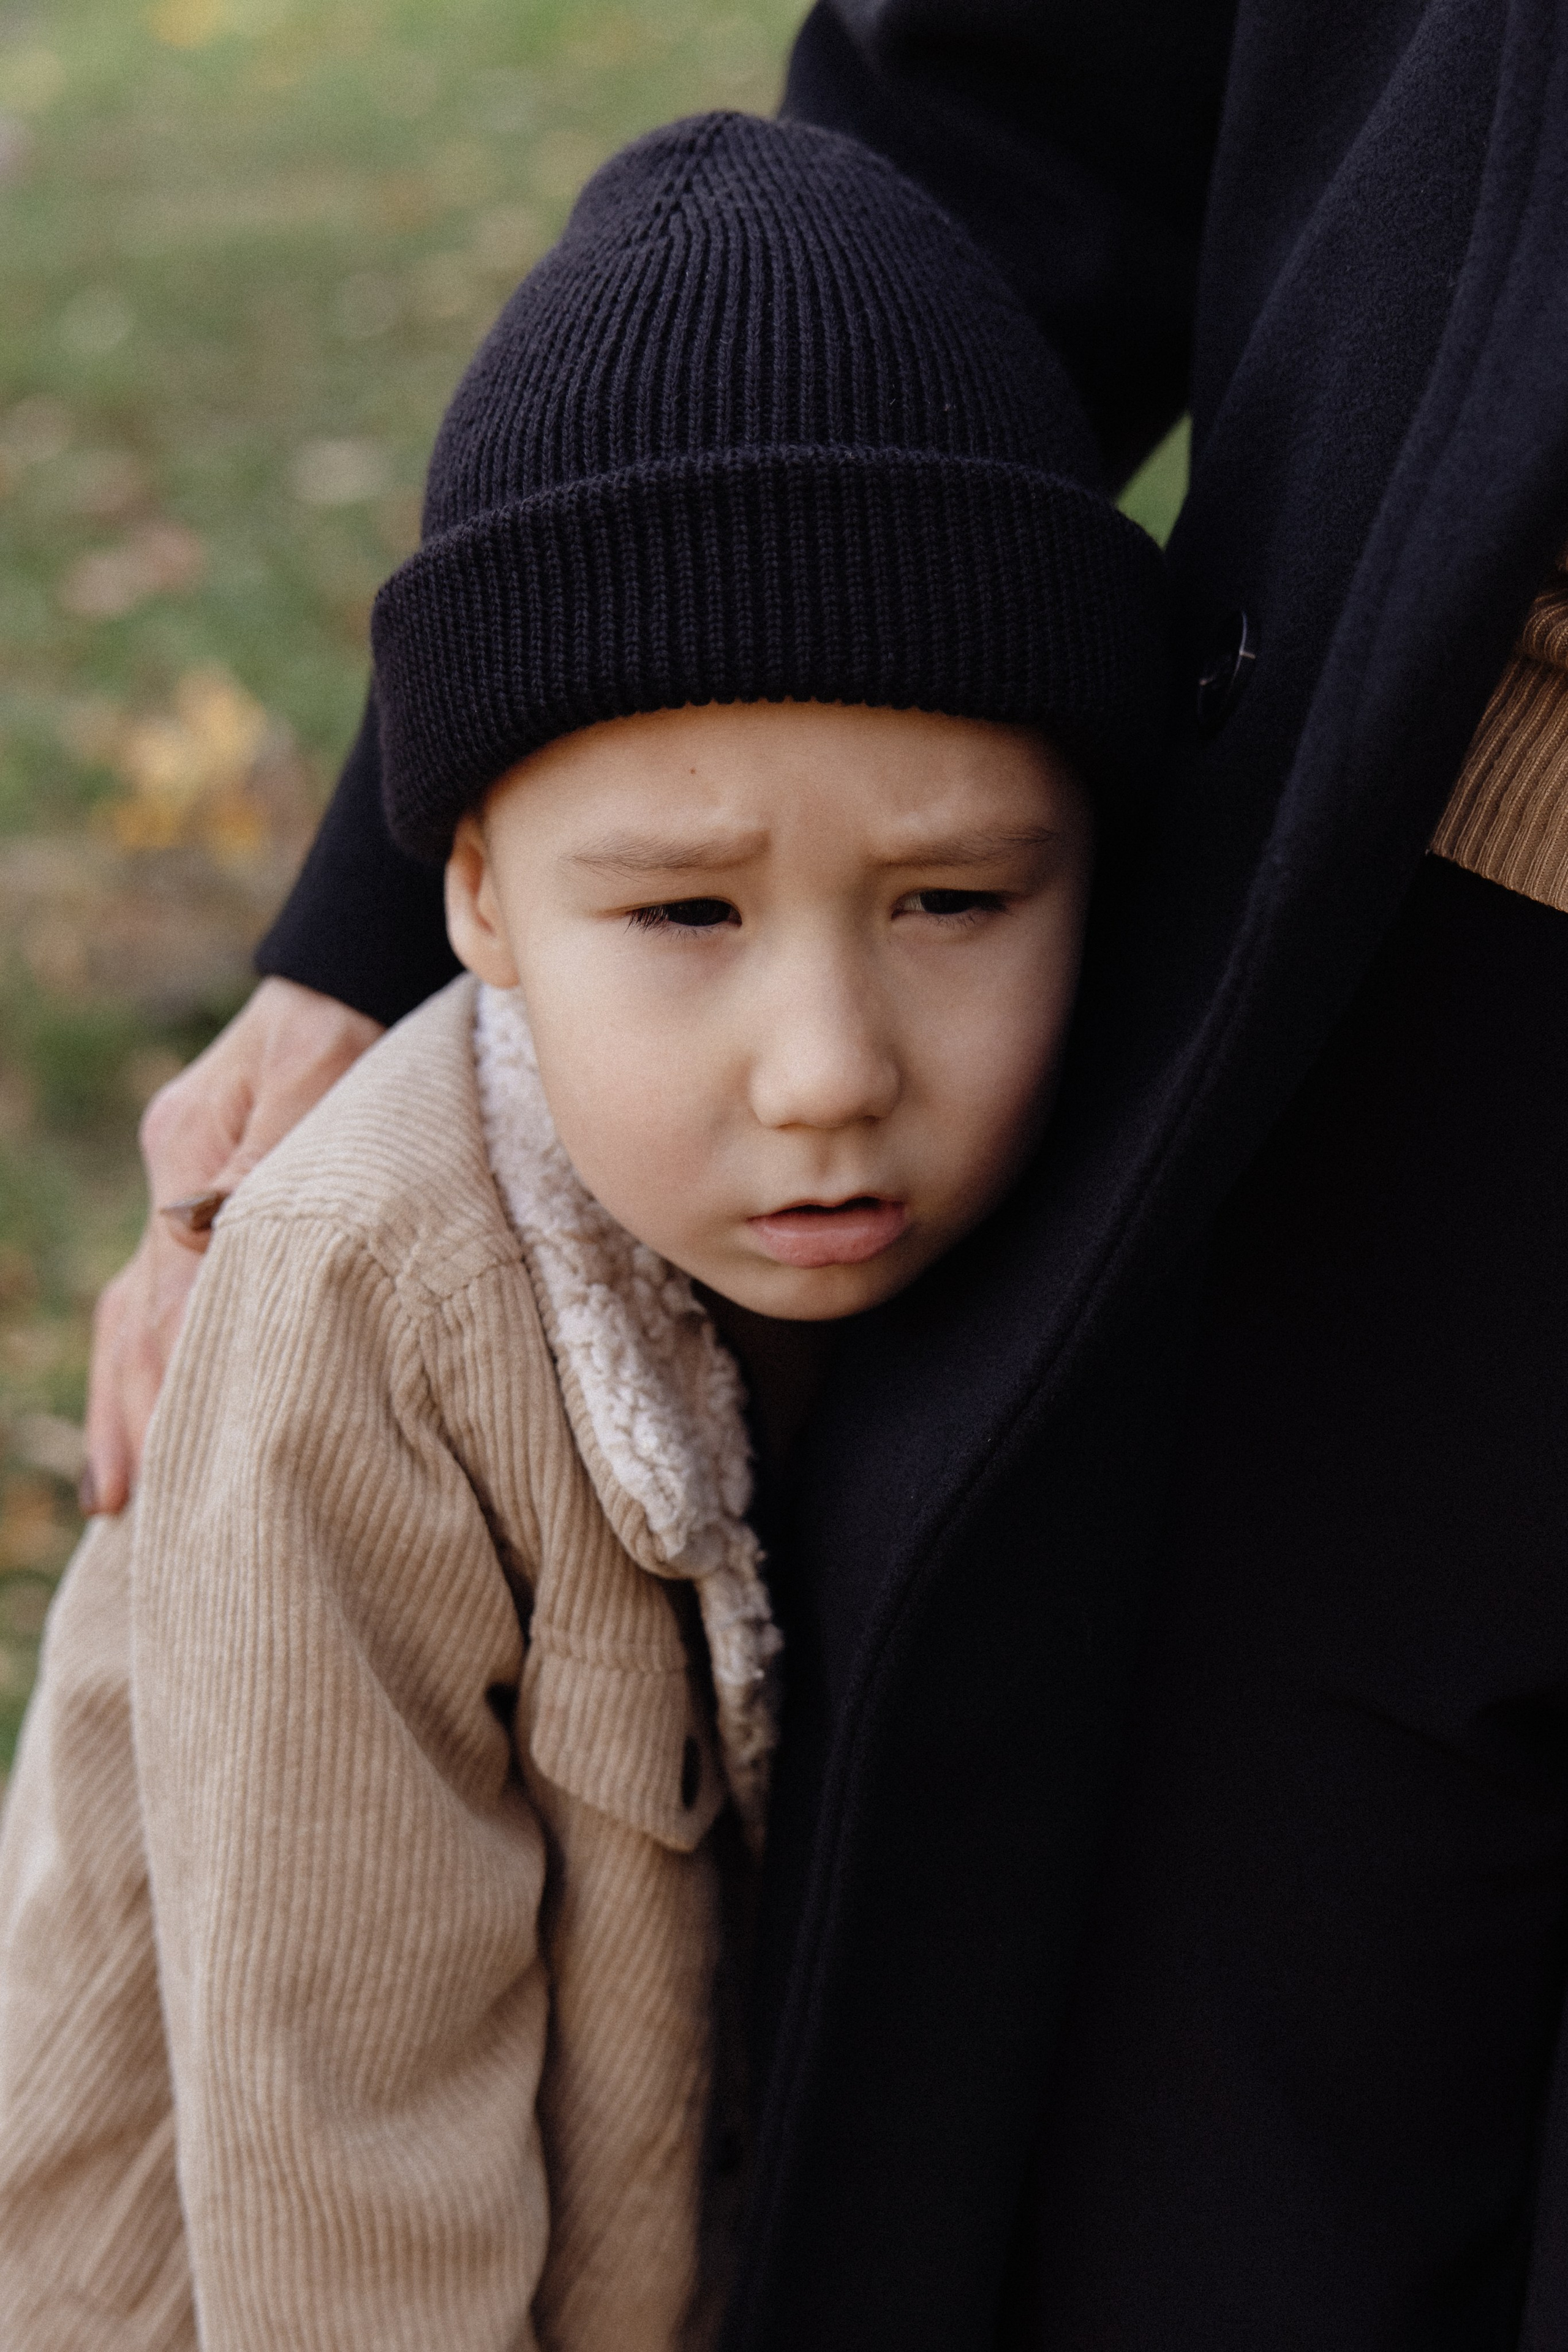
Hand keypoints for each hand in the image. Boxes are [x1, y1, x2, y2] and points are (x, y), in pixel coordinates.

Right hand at [83, 978, 383, 1513]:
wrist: (349, 974)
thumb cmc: (347, 1022)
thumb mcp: (318, 1067)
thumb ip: (271, 1147)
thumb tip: (212, 1227)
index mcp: (188, 1149)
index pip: (170, 1286)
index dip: (172, 1370)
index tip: (179, 1448)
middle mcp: (172, 1179)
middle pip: (138, 1314)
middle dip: (135, 1409)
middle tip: (134, 1504)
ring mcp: (180, 1191)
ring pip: (134, 1315)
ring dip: (126, 1401)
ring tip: (120, 1495)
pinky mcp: (204, 1200)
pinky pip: (158, 1298)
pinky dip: (146, 1364)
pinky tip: (147, 1425)